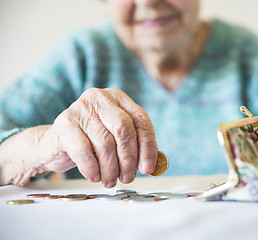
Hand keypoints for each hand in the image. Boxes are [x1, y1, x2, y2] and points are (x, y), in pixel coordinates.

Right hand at [40, 88, 157, 186]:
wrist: (53, 144)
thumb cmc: (89, 142)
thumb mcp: (114, 139)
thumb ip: (134, 147)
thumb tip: (151, 166)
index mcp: (118, 98)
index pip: (141, 121)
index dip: (148, 147)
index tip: (148, 168)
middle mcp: (100, 98)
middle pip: (124, 129)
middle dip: (129, 158)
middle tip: (128, 178)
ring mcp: (80, 108)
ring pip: (105, 143)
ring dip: (110, 168)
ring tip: (110, 180)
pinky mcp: (64, 123)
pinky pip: (84, 150)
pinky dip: (92, 168)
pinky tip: (94, 176)